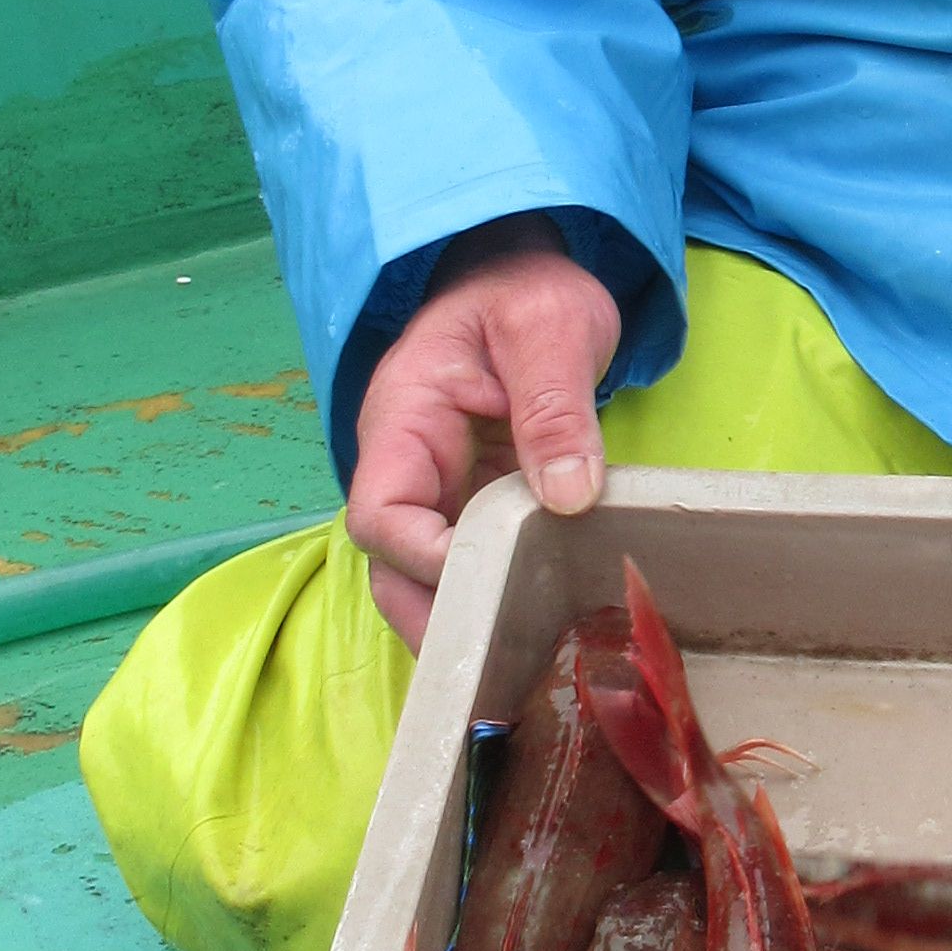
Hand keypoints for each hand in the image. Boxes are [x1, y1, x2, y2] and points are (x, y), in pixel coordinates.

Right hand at [347, 218, 620, 648]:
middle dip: (434, 620)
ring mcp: (437, 488)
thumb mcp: (549, 327)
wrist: (525, 272)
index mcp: (405, 415)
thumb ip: (556, 406)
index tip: (485, 584)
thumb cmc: (526, 287)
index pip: (383, 511)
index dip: (423, 559)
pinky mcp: (472, 503)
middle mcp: (407, 462)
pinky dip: (493, 598)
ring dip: (462, 621)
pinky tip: (536, 635)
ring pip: (425, 574)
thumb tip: (568, 496)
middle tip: (494, 678)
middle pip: (392, 564)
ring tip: (514, 676)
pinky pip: (468, 561)